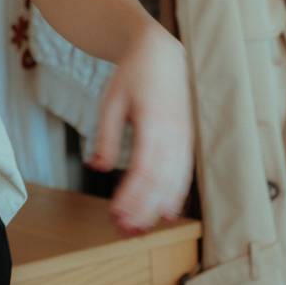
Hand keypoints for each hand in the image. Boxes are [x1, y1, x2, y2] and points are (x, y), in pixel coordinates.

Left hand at [87, 24, 193, 234]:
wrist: (163, 54)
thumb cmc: (133, 76)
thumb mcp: (111, 100)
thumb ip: (106, 136)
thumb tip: (97, 168)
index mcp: (153, 120)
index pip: (144, 167)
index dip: (132, 195)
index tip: (116, 214)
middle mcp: (174, 132)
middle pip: (160, 180)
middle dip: (143, 209)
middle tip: (124, 230)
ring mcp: (185, 136)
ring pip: (175, 180)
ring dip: (158, 207)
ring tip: (141, 228)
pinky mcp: (189, 139)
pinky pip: (185, 172)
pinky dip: (176, 194)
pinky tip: (166, 212)